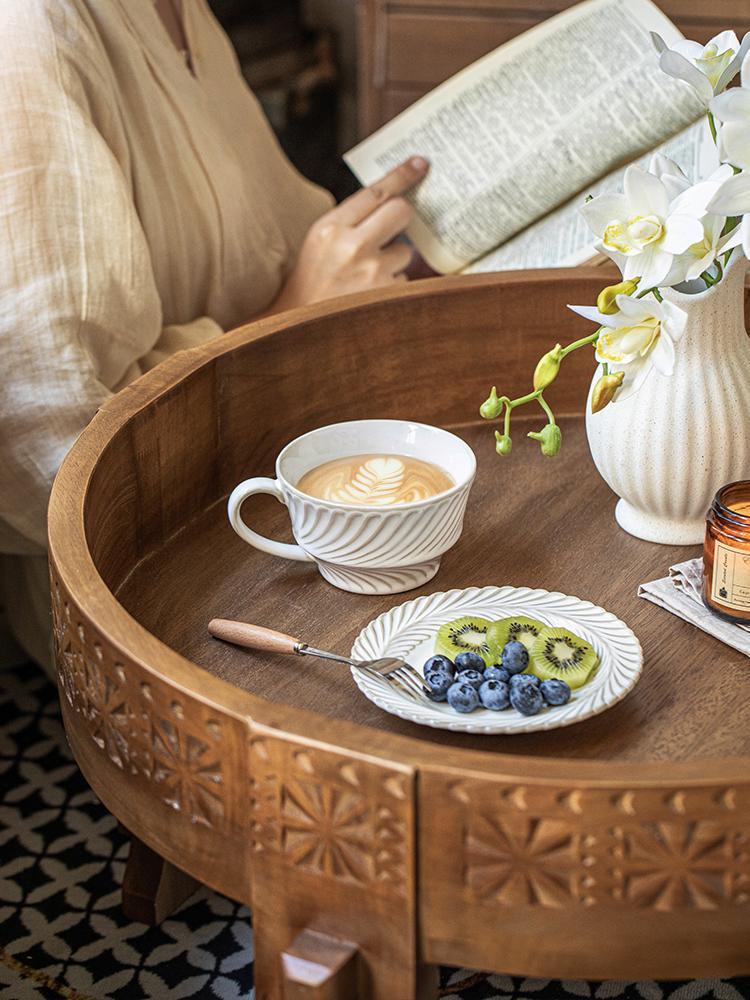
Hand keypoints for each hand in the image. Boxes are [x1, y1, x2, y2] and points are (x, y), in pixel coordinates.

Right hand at [271, 156, 428, 309]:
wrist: (297, 328)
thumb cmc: (310, 283)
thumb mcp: (319, 243)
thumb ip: (349, 221)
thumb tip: (390, 203)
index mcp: (330, 228)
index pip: (375, 191)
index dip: (401, 175)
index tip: (419, 164)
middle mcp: (352, 247)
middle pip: (401, 212)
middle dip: (402, 217)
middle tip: (393, 229)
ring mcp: (372, 274)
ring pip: (404, 253)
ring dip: (393, 262)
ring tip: (365, 279)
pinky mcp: (387, 297)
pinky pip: (404, 282)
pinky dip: (393, 287)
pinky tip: (370, 296)